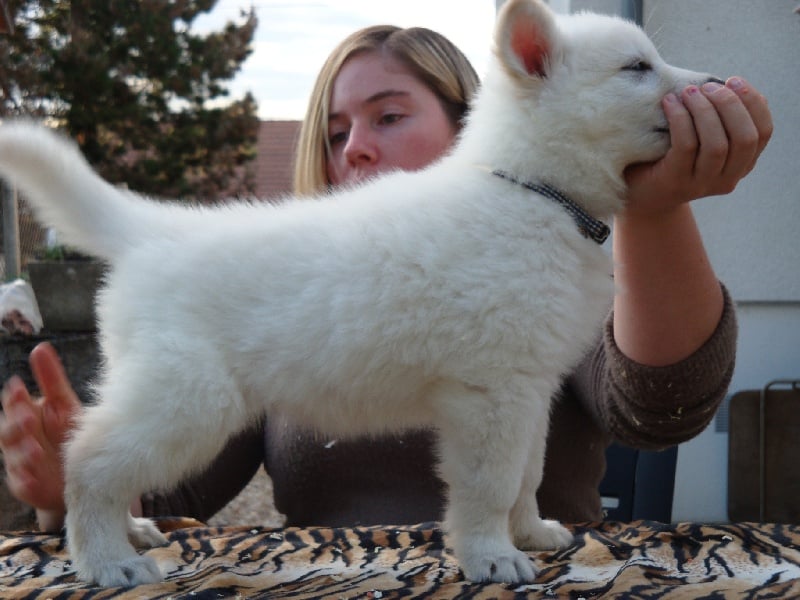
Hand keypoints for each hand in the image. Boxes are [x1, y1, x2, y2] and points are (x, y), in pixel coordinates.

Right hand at [0, 343, 81, 513]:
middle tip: (29, 418)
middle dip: (15, 424)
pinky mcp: (27, 485)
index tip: (19, 387)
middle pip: (8, 430)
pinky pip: (22, 484)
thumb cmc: (69, 432)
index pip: (14, 404)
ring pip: (13, 457)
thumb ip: (51, 379)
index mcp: (26, 415)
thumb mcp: (64, 403)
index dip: (14, 398)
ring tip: (35, 448)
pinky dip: (24, 480)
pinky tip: (31, 477)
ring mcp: (20, 462)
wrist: (83, 470)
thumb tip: (39, 347)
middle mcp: (18, 439)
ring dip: (21, 452)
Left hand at [623, 77, 772, 216]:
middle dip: (729, 105)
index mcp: (741, 165)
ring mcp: (701, 184)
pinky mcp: (676, 182)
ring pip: (717, 145)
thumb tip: (732, 85)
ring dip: (704, 110)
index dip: (753, 103)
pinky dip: (681, 119)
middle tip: (707, 86)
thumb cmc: (669, 157)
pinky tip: (669, 102)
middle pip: (745, 138)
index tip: (733, 80)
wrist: (638, 193)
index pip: (763, 133)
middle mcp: (727, 179)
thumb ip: (721, 119)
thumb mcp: (702, 138)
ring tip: (688, 91)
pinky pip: (686, 147)